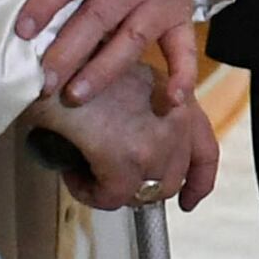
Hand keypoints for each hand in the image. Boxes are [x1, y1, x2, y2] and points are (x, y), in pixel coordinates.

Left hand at [21, 0, 205, 101]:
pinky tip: (171, 101)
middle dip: (68, 52)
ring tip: (75, 95)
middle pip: (98, 18)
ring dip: (103, 71)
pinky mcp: (182, 15)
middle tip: (42, 82)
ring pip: (131, 41)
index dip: (45, 5)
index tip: (21, 32)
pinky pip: (184, 48)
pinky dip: (183, 75)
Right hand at [33, 61, 216, 209]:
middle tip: (113, 183)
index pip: (205, 153)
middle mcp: (176, 120)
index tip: (188, 201)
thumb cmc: (82, 60)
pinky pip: (111, 197)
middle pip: (172, 178)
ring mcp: (154, 141)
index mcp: (181, 98)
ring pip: (143, 192)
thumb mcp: (129, 79)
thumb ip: (146, 111)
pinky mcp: (124, 158)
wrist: (53, 57)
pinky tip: (73, 175)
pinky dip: (91, 193)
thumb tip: (131, 144)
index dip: (198, 184)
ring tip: (89, 176)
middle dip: (143, 188)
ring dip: (117, 192)